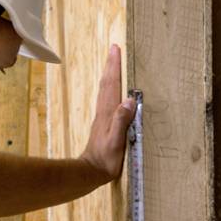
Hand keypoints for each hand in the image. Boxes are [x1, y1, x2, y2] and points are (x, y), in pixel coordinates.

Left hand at [80, 44, 134, 183]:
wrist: (91, 171)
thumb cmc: (106, 159)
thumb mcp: (117, 141)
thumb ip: (121, 120)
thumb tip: (128, 100)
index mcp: (108, 113)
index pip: (112, 85)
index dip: (114, 67)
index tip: (115, 49)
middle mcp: (104, 111)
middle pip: (107, 83)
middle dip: (110, 65)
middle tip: (114, 49)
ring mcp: (102, 117)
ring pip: (105, 90)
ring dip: (109, 74)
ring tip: (112, 63)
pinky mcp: (103, 124)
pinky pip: (106, 99)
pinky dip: (109, 88)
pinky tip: (111, 89)